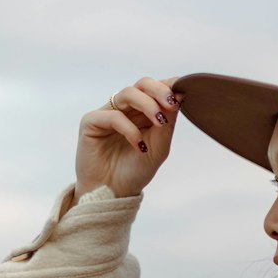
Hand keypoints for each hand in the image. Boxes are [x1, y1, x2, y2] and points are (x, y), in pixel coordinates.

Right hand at [74, 76, 183, 200]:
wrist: (112, 193)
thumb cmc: (135, 171)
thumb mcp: (159, 148)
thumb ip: (168, 123)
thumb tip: (180, 96)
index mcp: (142, 113)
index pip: (156, 90)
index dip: (170, 86)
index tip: (186, 90)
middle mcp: (126, 109)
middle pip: (142, 84)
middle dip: (160, 90)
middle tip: (172, 103)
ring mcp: (108, 113)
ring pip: (128, 93)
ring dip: (148, 105)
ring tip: (160, 122)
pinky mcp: (91, 122)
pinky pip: (113, 116)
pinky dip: (130, 129)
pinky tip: (139, 146)